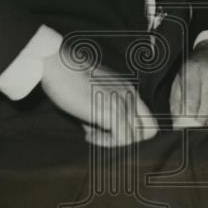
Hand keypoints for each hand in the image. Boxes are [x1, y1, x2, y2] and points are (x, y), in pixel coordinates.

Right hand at [41, 47, 157, 146]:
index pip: (149, 121)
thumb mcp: (94, 94)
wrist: (58, 65)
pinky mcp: (112, 111)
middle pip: (148, 131)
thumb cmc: (69, 79)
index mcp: (128, 90)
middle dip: (126, 139)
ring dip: (113, 141)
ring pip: (134, 138)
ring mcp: (123, 103)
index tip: (109, 132)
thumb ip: (103, 111)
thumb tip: (99, 132)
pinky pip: (121, 139)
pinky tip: (88, 134)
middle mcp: (130, 95)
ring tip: (91, 133)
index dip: (132, 133)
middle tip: (103, 135)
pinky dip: (104, 142)